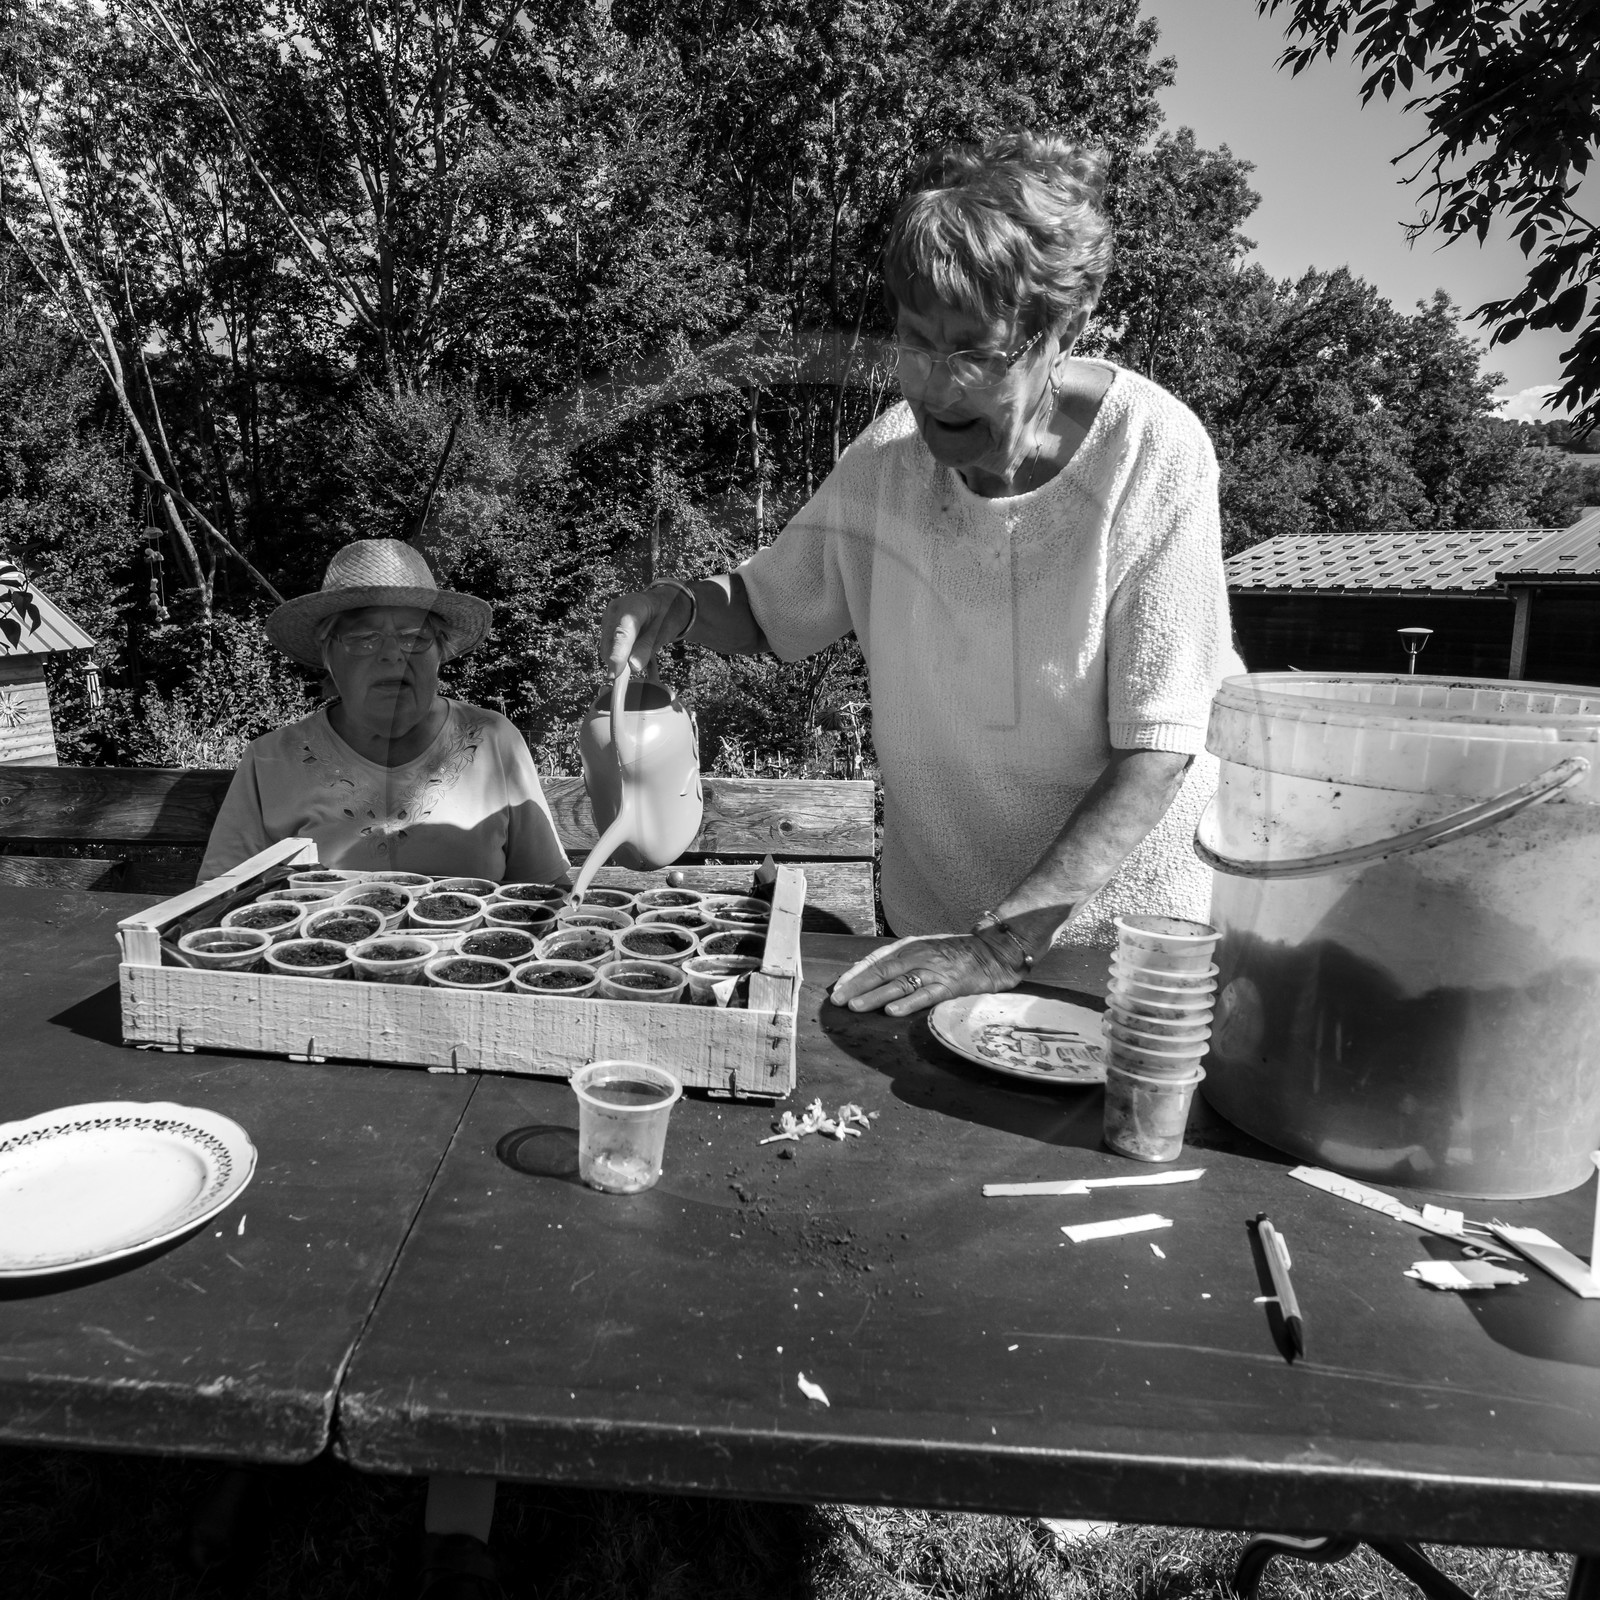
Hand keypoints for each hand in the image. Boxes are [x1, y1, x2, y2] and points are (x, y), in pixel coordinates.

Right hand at [597, 586, 691, 679]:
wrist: (661, 604)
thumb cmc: (665, 615)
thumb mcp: (663, 631)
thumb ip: (647, 647)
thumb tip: (633, 666)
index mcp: (633, 605)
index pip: (622, 633)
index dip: (618, 655)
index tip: (615, 674)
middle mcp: (615, 610)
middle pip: (610, 642)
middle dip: (619, 661)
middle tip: (635, 672)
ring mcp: (608, 618)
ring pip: (606, 648)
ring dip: (619, 660)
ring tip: (641, 656)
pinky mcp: (606, 627)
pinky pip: (608, 648)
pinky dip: (619, 657)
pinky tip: (633, 654)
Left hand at [828, 933, 1022, 1017]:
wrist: (993, 951)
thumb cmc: (957, 953)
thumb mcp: (927, 950)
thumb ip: (904, 962)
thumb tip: (875, 977)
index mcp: (911, 947)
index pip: (876, 960)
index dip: (856, 974)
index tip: (839, 988)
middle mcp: (918, 956)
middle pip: (882, 972)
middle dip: (857, 986)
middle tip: (839, 1001)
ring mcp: (934, 970)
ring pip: (899, 984)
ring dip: (875, 996)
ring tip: (856, 1007)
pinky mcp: (949, 986)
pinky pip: (925, 995)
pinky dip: (907, 1003)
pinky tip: (892, 1010)